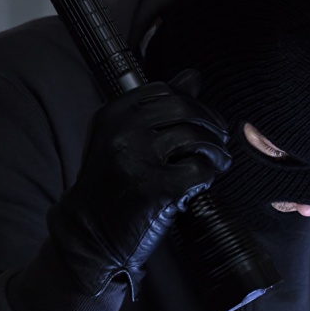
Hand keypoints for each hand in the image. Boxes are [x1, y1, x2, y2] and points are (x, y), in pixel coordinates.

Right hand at [49, 70, 230, 297]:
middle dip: (211, 123)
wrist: (90, 233)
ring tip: (217, 161)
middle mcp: (123, 130)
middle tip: (219, 140)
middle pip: (184, 109)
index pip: (165, 91)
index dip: (194, 103)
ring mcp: (139, 158)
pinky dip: (209, 174)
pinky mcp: (157, 187)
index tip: (204, 120)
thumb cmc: (110, 187)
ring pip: (196, 137)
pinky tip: (205, 181)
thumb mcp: (123, 139)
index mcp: (113, 114)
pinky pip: (199, 169)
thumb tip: (192, 76)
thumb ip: (157, 108)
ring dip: (215, 150)